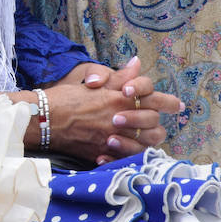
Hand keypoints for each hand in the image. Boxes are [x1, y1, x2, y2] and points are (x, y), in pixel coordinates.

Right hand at [44, 57, 180, 163]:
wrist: (43, 119)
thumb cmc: (65, 98)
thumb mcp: (93, 82)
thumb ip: (119, 76)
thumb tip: (137, 63)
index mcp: (119, 98)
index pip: (155, 98)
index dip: (169, 102)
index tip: (177, 105)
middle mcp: (121, 119)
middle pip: (153, 123)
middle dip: (156, 121)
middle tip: (155, 121)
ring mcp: (114, 138)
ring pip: (145, 143)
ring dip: (146, 140)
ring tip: (141, 136)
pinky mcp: (104, 153)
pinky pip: (126, 158)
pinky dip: (128, 155)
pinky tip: (124, 150)